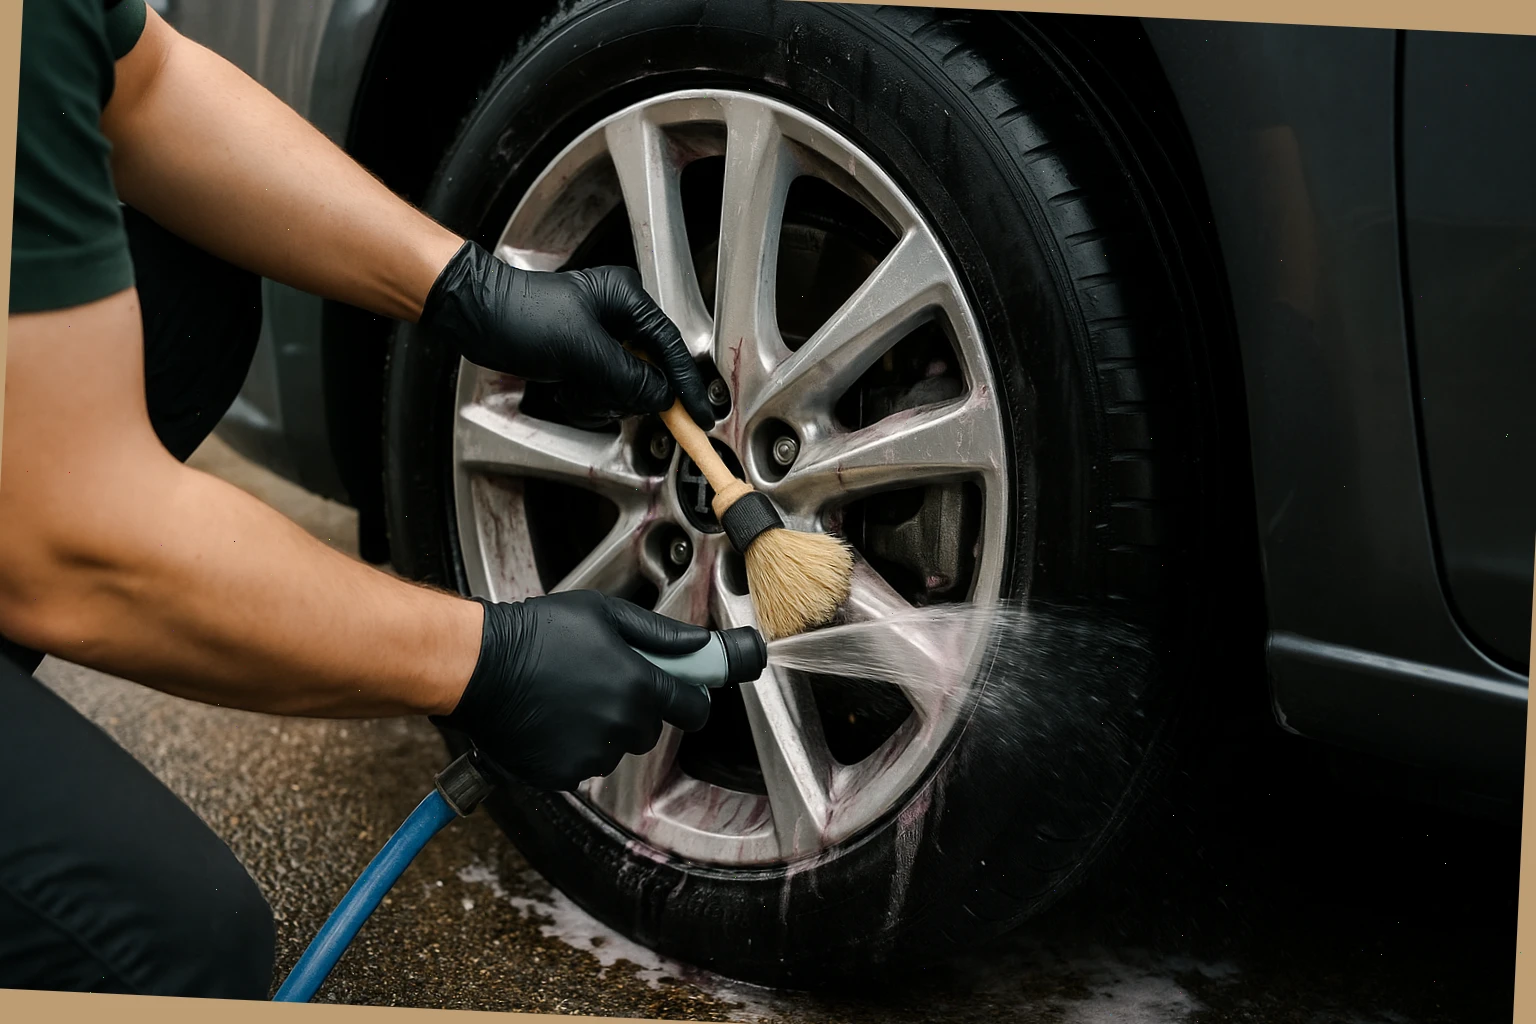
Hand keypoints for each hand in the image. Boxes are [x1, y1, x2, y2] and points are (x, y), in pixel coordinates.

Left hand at [419, 241, 715, 429]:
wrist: (475, 317)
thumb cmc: (519, 315)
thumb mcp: (581, 349)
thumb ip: (628, 375)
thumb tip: (661, 396)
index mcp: (627, 300)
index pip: (671, 347)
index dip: (685, 384)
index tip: (699, 414)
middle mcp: (619, 319)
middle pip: (648, 374)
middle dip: (622, 392)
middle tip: (595, 390)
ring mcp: (601, 342)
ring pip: (624, 389)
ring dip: (599, 398)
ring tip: (571, 387)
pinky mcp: (584, 361)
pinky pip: (602, 394)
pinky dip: (585, 400)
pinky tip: (564, 391)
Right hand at [439, 591, 712, 791]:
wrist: (478, 667)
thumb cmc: (536, 633)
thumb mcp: (604, 614)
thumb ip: (659, 632)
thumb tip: (700, 643)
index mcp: (638, 686)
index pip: (693, 709)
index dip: (690, 699)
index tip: (683, 694)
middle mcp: (620, 725)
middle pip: (650, 730)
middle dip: (636, 710)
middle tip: (604, 684)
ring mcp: (591, 755)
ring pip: (615, 750)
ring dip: (603, 732)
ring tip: (570, 700)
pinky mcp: (562, 775)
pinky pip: (582, 767)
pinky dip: (572, 750)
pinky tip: (552, 721)